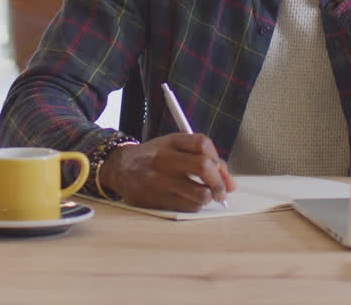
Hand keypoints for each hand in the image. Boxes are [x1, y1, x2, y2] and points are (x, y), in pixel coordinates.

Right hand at [101, 133, 236, 211]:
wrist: (119, 168)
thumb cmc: (154, 158)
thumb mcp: (173, 147)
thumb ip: (202, 158)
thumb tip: (231, 183)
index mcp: (171, 142)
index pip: (203, 143)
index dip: (218, 158)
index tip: (220, 168)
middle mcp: (166, 159)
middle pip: (205, 166)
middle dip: (220, 181)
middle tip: (222, 190)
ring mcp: (161, 180)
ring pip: (200, 193)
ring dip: (209, 197)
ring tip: (205, 196)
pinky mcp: (157, 199)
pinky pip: (188, 207)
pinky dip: (195, 206)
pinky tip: (190, 201)